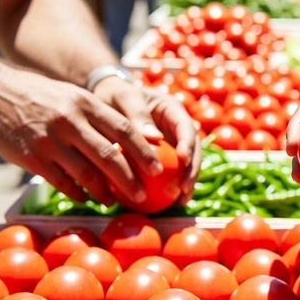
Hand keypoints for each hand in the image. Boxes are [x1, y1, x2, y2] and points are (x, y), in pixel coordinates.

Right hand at [0, 66, 167, 204]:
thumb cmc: (40, 97)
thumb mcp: (71, 96)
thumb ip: (97, 116)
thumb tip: (135, 138)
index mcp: (84, 103)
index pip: (123, 128)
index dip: (144, 151)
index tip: (159, 168)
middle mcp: (70, 121)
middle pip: (109, 156)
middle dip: (130, 179)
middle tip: (143, 195)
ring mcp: (50, 141)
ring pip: (87, 174)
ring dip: (104, 192)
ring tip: (113, 200)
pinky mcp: (33, 158)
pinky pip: (62, 182)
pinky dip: (78, 193)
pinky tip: (86, 198)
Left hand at [93, 77, 199, 201]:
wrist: (107, 99)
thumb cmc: (114, 95)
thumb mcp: (124, 98)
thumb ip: (138, 115)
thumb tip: (154, 137)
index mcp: (173, 110)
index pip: (186, 128)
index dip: (188, 145)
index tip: (183, 161)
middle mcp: (177, 127)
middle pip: (192, 150)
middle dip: (192, 170)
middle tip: (184, 188)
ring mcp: (172, 142)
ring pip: (185, 165)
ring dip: (186, 183)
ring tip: (181, 201)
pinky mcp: (163, 156)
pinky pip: (169, 172)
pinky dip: (169, 187)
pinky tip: (165, 204)